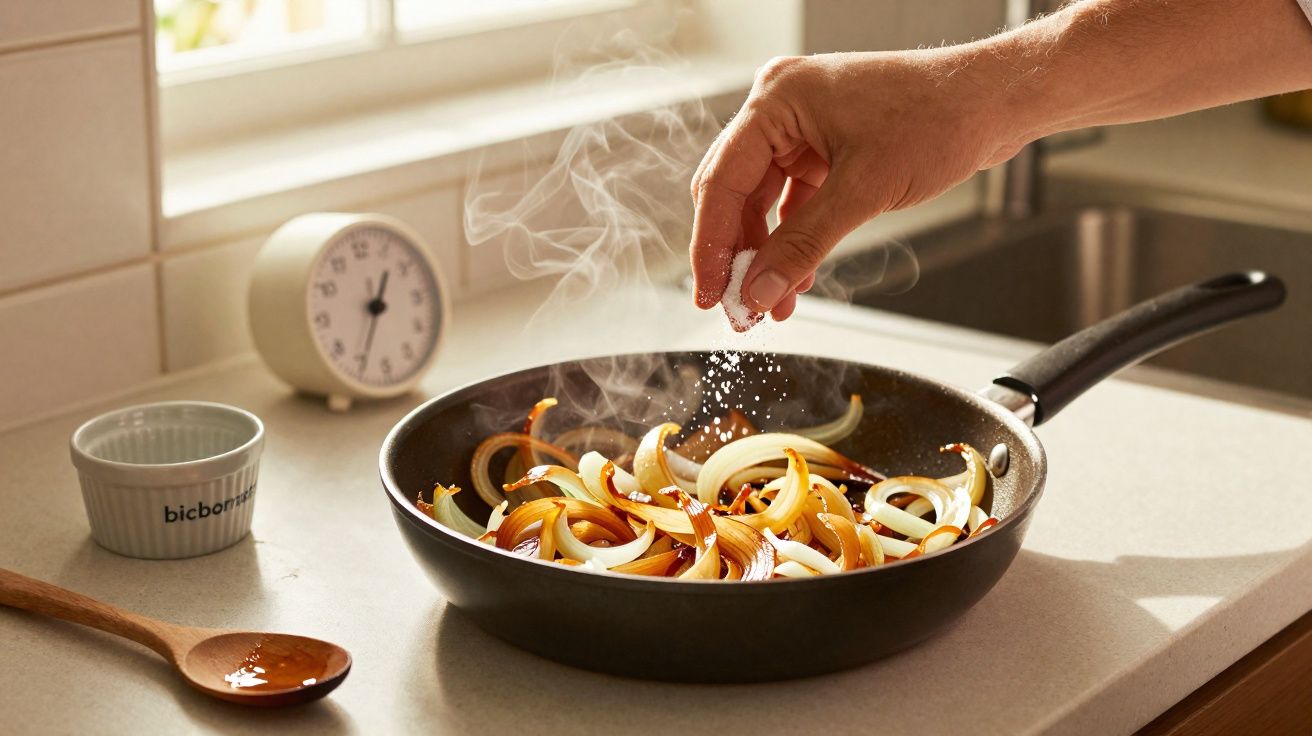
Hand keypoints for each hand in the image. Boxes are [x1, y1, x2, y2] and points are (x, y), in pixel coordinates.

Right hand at [689, 49, 1023, 318]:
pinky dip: (793, 239)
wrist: (994, 102)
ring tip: (770, 303)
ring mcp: (803, 127)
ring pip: (763, 202)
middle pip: (736, 193)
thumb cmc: (940, 117)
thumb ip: (804, 245)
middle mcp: (782, 108)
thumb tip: (760, 290)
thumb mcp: (864, 191)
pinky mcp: (824, 146)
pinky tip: (795, 279)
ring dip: (767, 254)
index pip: (722, 181)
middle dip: (738, 254)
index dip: (711, 245)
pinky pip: (793, 200)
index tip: (710, 292)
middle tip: (736, 305)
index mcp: (777, 99)